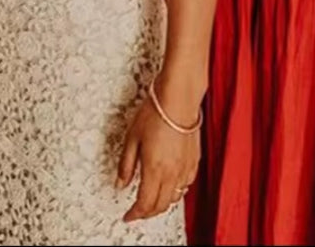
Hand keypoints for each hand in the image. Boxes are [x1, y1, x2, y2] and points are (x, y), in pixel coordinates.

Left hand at [117, 88, 200, 221]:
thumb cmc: (155, 112)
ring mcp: (185, 169)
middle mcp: (172, 174)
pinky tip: (169, 185)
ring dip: (161, 204)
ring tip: (150, 200)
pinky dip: (175, 192)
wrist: (178, 99)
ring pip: (174, 198)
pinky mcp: (194, 162)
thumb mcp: (131, 138)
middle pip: (160, 206)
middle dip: (147, 213)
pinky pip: (185, 186)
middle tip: (137, 211)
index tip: (127, 215)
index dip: (135, 214)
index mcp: (155, 170)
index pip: (145, 204)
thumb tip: (121, 182)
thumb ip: (126, 164)